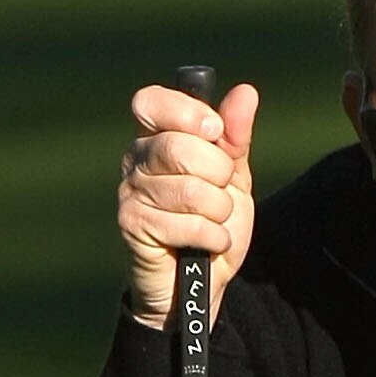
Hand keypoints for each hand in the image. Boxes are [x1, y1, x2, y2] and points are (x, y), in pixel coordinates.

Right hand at [117, 80, 259, 328]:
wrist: (202, 283)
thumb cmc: (212, 223)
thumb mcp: (232, 177)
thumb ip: (235, 136)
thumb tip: (246, 93)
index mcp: (155, 138)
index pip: (151, 102)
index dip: (187, 113)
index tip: (215, 132)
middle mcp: (135, 160)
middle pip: (179, 147)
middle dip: (217, 174)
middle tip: (220, 193)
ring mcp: (129, 193)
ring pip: (190, 190)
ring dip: (219, 212)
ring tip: (214, 222)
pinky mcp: (132, 226)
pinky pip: (188, 224)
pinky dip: (213, 237)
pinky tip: (209, 245)